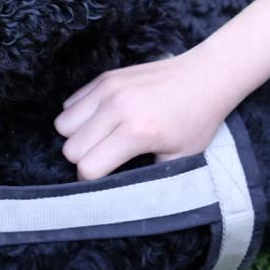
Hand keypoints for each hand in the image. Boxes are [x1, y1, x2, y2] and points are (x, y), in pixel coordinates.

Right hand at [54, 50, 232, 179]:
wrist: (207, 76)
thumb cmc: (196, 120)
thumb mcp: (181, 157)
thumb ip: (149, 175)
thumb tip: (123, 193)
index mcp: (137, 132)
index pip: (88, 166)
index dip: (91, 180)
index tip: (103, 179)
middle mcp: (117, 108)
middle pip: (70, 148)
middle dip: (82, 159)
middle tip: (102, 158)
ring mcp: (108, 90)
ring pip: (62, 124)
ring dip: (75, 136)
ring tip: (97, 138)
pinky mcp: (104, 78)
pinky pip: (69, 104)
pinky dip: (78, 116)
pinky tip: (99, 119)